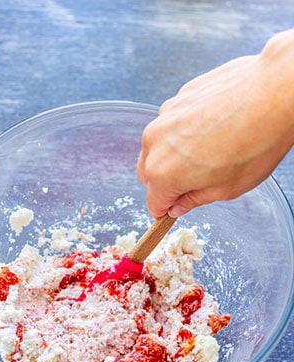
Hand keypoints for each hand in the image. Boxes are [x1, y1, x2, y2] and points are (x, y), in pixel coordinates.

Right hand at [137, 28, 293, 217]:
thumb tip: (180, 204)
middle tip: (198, 177)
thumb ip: (195, 199)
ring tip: (210, 147)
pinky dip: (185, 129)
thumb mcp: (228, 188)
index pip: (153, 203)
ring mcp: (163, 117)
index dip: (167, 208)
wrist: (274, 93)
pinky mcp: (177, 98)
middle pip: (148, 173)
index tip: (179, 205)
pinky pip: (172, 122)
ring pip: (158, 145)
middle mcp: (154, 144)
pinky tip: (215, 125)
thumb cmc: (256, 142)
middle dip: (166, 180)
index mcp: (163, 173)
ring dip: (174, 152)